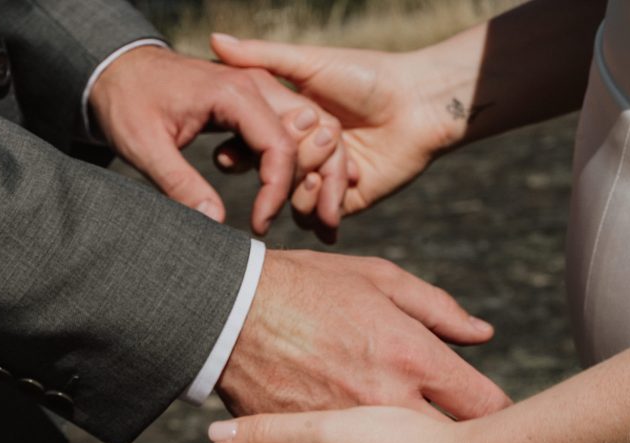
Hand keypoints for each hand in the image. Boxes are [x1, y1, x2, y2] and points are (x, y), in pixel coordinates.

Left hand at [89, 46, 347, 234]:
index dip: (276, 193)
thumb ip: (180, 184)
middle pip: (301, 139)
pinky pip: (283, 133)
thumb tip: (214, 222)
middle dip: (297, 183)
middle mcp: (255, 85)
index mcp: (234, 92)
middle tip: (270, 219)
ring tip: (270, 209)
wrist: (117, 67)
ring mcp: (257, 90)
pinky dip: (280, 164)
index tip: (258, 225)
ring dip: (293, 173)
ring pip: (299, 135)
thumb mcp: (145, 146)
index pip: (280, 147)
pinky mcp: (252, 101)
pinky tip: (261, 191)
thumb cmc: (126, 100)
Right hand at [212, 34, 451, 221]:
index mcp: (288, 125)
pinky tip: (335, 186)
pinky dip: (321, 206)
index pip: (249, 148)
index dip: (237, 154)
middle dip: (279, 167)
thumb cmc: (366, 76)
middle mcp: (302, 155)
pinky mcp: (345, 202)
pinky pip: (317, 216)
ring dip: (303, 186)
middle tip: (306, 141)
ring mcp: (322, 181)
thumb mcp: (308, 63)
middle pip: (269, 177)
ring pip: (291, 200)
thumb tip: (212, 39)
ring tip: (325, 166)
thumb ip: (260, 56)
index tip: (229, 154)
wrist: (416, 103)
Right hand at [217, 250, 509, 419]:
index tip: (497, 421)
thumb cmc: (307, 287)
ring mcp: (347, 431)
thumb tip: (483, 334)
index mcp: (411, 355)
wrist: (224, 311)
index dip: (501, 416)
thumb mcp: (378, 279)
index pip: (486, 404)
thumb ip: (437, 308)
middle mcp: (387, 400)